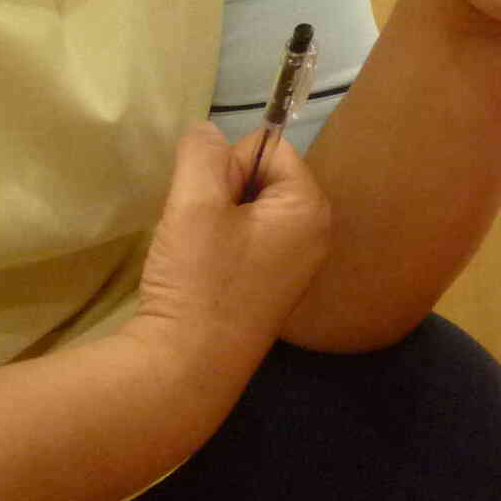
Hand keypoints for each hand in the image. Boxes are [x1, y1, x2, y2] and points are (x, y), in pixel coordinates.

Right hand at [127, 122, 333, 365]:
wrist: (185, 368)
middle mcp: (315, 235)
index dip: (230, 166)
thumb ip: (203, 153)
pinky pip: (245, 243)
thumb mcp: (195, 202)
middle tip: (201, 232)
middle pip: (262, 179)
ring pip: (247, 211)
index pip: (271, 149)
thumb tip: (208, 131)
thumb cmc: (198, 281)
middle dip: (223, 193)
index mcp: (311, 208)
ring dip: (215, 220)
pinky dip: (218, 248)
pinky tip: (202, 275)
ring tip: (198, 254)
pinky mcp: (271, 290)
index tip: (209, 203)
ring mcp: (295, 266)